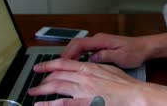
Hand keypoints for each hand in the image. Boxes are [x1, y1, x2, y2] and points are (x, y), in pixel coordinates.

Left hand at [28, 58, 144, 105]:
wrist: (133, 94)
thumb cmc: (125, 84)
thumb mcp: (109, 69)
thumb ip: (96, 67)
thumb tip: (88, 65)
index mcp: (89, 67)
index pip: (63, 63)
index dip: (49, 64)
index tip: (40, 67)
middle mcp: (83, 76)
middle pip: (57, 75)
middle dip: (43, 78)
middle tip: (35, 83)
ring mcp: (82, 90)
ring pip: (56, 87)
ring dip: (42, 90)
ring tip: (33, 93)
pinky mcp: (84, 102)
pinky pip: (62, 104)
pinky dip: (48, 104)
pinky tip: (40, 105)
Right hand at [61, 33, 149, 68]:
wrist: (145, 47)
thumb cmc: (135, 51)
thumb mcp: (121, 56)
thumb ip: (106, 56)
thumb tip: (91, 58)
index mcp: (102, 40)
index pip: (79, 43)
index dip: (68, 53)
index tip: (62, 62)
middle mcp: (99, 39)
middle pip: (76, 44)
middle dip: (65, 54)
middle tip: (58, 66)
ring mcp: (99, 42)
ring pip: (79, 46)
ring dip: (70, 55)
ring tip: (63, 66)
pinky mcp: (101, 46)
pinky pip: (85, 49)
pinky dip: (77, 55)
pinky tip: (76, 64)